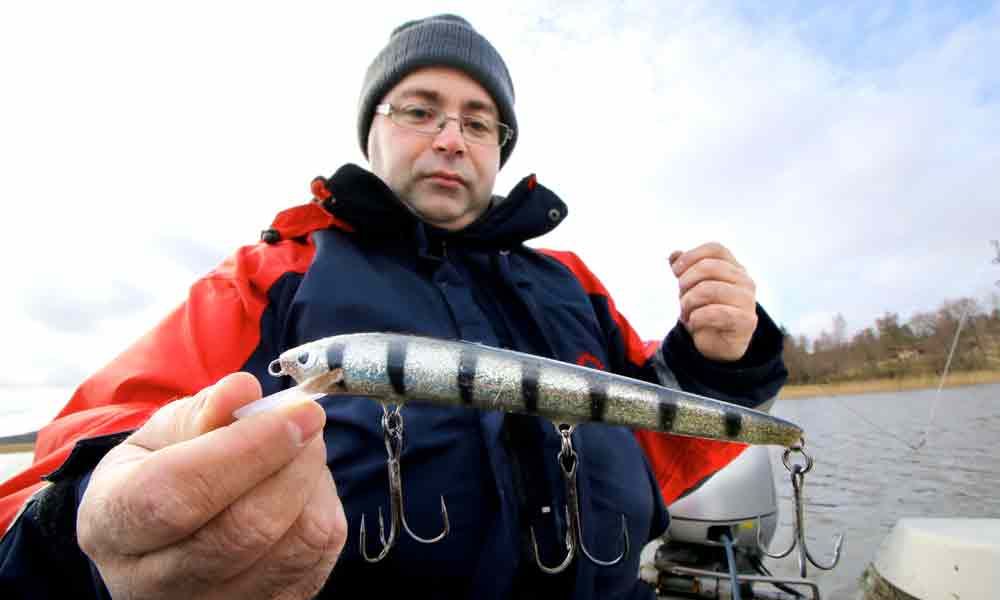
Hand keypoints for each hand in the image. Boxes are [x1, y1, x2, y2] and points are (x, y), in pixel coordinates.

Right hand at [77, 373, 345, 599]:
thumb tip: (243, 390)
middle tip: (310, 418)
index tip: (296, 411)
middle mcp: (153, 583)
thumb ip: (202, 412)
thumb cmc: (162, 472)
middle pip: (244, 530)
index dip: (247, 449)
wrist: (165, 534)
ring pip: (294, 545)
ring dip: (313, 483)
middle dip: (293, 463)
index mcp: (113, 524)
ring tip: (301, 448)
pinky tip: (302, 488)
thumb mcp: (161, 434)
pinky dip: (322, 510)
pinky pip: (317, 557)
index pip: (179, 493)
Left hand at [670, 242, 757, 361]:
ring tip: (685, 312)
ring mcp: (748, 300)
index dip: (691, 256)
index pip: (715, 249)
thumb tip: (674, 254)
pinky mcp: (746, 321)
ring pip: (709, 289)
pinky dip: (697, 317)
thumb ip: (685, 270)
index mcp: (734, 268)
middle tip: (679, 296)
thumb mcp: (691, 288)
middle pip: (709, 267)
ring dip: (689, 301)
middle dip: (686, 281)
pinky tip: (694, 322)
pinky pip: (716, 313)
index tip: (675, 271)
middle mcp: (744, 280)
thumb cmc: (705, 312)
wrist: (716, 345)